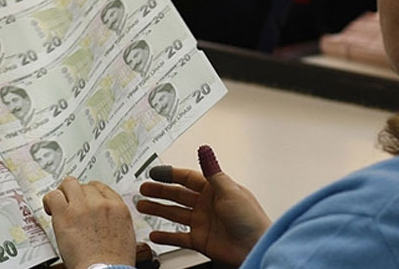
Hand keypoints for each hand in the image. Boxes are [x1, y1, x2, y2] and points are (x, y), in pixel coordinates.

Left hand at [43, 177, 136, 268]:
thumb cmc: (115, 263)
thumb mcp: (126, 236)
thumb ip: (115, 221)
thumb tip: (106, 219)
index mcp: (118, 208)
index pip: (100, 187)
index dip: (89, 192)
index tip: (83, 199)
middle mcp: (101, 203)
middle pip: (84, 186)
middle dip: (76, 195)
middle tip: (70, 205)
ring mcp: (82, 207)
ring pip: (69, 184)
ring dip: (63, 193)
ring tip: (59, 204)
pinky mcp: (65, 214)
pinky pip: (53, 196)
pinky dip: (49, 200)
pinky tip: (50, 209)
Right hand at [136, 147, 270, 266]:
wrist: (256, 248)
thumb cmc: (251, 220)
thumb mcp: (230, 191)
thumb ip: (212, 171)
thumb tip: (205, 149)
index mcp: (214, 190)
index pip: (187, 178)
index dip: (170, 174)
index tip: (154, 171)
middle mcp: (206, 205)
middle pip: (177, 195)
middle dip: (159, 191)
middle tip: (143, 189)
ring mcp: (202, 223)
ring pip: (174, 214)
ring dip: (157, 210)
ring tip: (142, 207)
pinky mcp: (200, 240)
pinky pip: (178, 237)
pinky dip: (165, 237)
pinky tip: (154, 235)